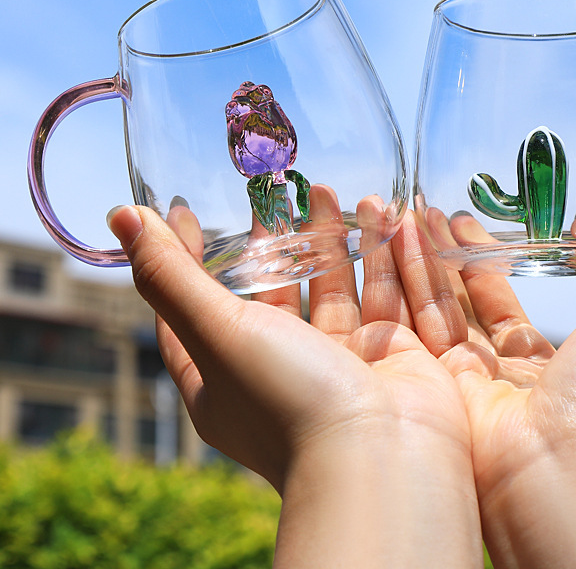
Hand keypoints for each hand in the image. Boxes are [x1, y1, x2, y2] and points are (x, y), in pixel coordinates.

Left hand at [107, 185, 481, 567]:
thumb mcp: (217, 332)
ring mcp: (332, 364)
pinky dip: (371, 255)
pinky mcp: (381, 354)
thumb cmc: (287, 399)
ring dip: (322, 238)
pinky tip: (373, 215)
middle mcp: (275, 372)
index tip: (185, 211)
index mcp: (221, 380)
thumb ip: (171, 275)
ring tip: (322, 188)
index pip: (188, 311)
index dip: (181, 261)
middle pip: (263, 293)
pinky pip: (373, 294)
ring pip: (323, 287)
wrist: (385, 455)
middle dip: (267, 241)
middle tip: (267, 189)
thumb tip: (122, 216)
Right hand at [419, 172, 575, 567]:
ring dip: (437, 256)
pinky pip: (424, 319)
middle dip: (479, 252)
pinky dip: (413, 276)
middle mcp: (531, 371)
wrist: (557, 471)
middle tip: (460, 210)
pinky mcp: (441, 383)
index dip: (568, 255)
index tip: (570, 216)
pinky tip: (406, 236)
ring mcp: (482, 379)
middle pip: (494, 297)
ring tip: (422, 210)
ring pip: (452, 304)